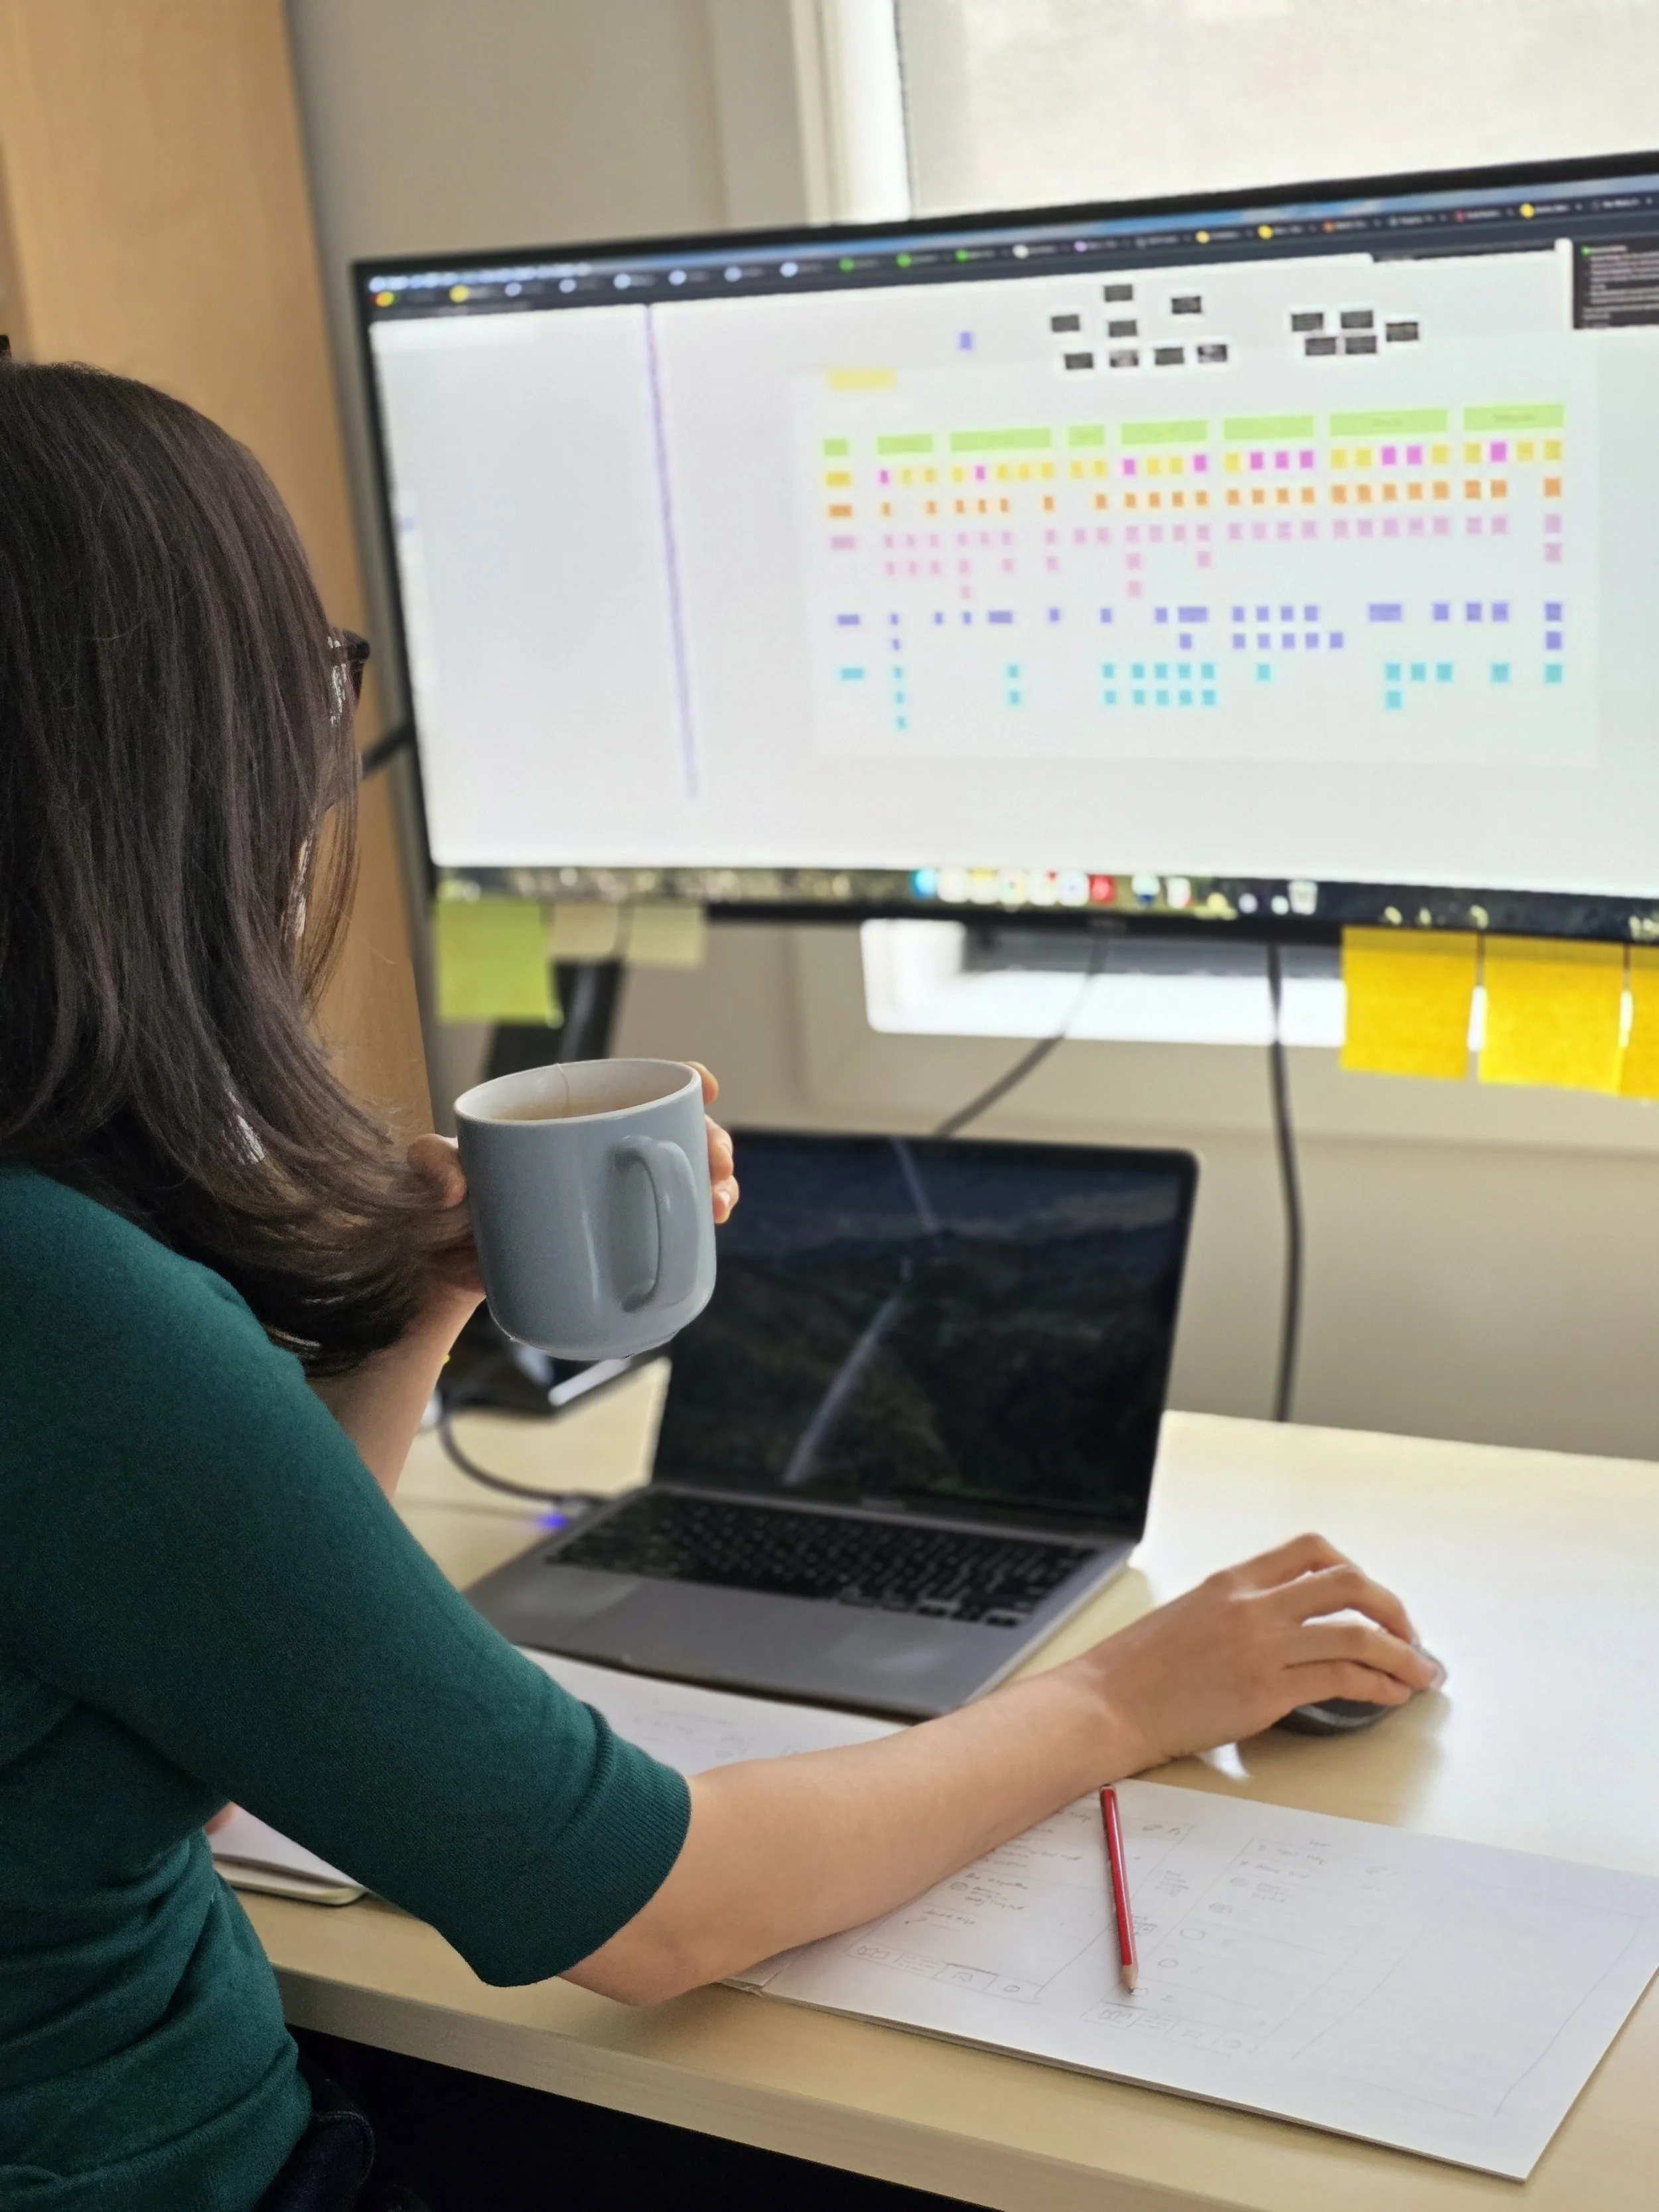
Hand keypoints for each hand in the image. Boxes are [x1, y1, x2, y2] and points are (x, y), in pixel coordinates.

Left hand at [405, 1060, 737, 1304]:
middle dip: (711, 1140)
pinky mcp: (615, 1243)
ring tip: (718, 1203)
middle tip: (713, 1162)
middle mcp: (602, 1151)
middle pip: (675, 1132)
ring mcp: (613, 1197)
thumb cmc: (439, 1202)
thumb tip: (456, 1188)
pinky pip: (667, 1230)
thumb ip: (429, 1160)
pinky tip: (710, 1232)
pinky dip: (695, 1229)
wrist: (444, 1268)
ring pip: (681, 1179)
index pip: (634, 1087)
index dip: (680, 1081)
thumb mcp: (428, 1171)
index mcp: (571, 1118)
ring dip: (715, 1184)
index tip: (705, 1085)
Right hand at [1067, 1533, 1442, 1774]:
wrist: (1107, 1703)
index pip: (1310, 1551)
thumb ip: (1236, 1614)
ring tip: (1420, 1673)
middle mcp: (1251, 1606)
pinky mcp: (1266, 1691)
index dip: (1354, 1571)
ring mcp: (1261, 1647)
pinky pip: (1342, 1680)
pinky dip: (1378, 1687)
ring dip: (1402, 1655)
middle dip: (1392, 1608)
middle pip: (1348, 1584)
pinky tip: (1389, 1696)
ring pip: (1357, 1635)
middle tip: (1410, 1635)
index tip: (1371, 1599)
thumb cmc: (1138, 1670)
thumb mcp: (1189, 1616)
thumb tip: (1282, 1630)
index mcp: (1231, 1582)